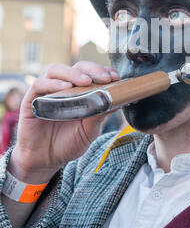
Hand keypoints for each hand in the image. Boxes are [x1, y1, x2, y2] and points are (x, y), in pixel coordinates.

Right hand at [8, 61, 119, 183]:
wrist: (46, 160)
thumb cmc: (68, 142)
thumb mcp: (90, 130)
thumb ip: (100, 114)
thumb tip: (119, 99)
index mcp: (80, 91)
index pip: (92, 73)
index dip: (103, 71)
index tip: (115, 77)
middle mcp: (64, 87)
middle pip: (77, 67)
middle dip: (93, 70)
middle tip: (105, 78)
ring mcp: (46, 91)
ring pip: (57, 70)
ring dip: (73, 73)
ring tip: (86, 81)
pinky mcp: (32, 99)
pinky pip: (39, 84)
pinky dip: (52, 84)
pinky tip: (64, 88)